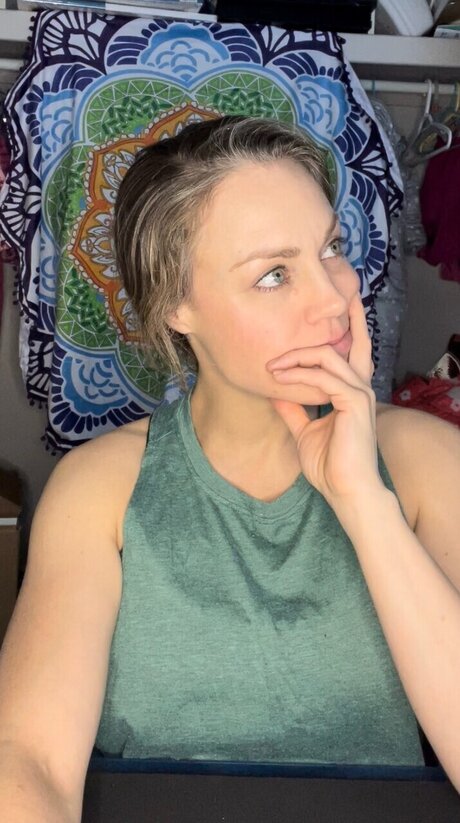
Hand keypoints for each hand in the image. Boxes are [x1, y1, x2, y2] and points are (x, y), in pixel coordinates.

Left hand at [266, 292, 385, 504]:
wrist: (345, 491)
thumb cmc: (329, 465)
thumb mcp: (303, 430)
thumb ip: (292, 407)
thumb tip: (274, 389)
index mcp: (352, 391)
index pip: (352, 351)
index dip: (346, 327)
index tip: (336, 307)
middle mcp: (360, 387)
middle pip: (353, 341)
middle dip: (343, 317)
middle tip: (316, 304)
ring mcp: (359, 392)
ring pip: (327, 356)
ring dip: (295, 357)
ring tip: (271, 367)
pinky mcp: (354, 402)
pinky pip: (323, 376)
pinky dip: (299, 374)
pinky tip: (279, 379)